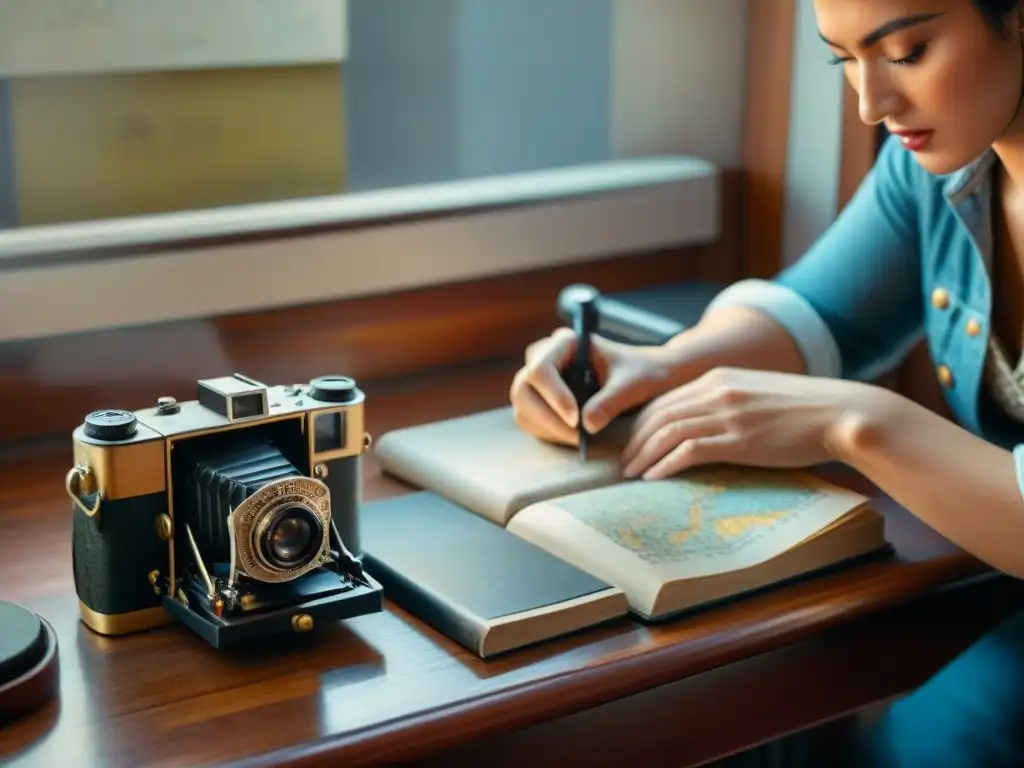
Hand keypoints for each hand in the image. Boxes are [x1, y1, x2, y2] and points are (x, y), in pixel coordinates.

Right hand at [509, 327, 679, 445]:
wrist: (647, 379)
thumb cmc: (642, 373)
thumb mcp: (633, 385)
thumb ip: (610, 401)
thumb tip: (586, 425)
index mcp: (565, 342)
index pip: (541, 369)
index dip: (554, 396)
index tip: (576, 421)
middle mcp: (546, 357)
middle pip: (524, 389)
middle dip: (547, 418)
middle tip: (577, 438)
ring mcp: (539, 380)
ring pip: (523, 407)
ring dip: (548, 429)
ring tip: (580, 440)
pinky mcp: (540, 400)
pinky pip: (529, 420)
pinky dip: (547, 433)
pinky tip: (573, 437)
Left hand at [620, 366, 886, 478]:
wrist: (841, 413)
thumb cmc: (804, 410)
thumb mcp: (756, 394)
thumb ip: (727, 402)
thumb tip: (705, 424)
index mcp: (718, 378)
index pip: (665, 399)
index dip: (641, 422)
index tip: (631, 441)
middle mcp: (716, 391)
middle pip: (658, 415)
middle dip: (634, 440)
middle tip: (622, 462)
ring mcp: (726, 415)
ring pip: (667, 432)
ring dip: (643, 455)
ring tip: (631, 474)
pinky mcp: (738, 439)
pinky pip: (688, 451)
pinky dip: (665, 465)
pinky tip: (654, 478)